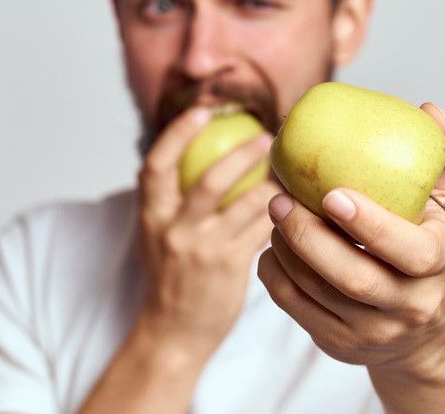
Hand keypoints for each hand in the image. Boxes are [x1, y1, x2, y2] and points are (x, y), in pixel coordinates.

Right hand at [136, 106, 279, 356]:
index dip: (177, 133)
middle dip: (243, 154)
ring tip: (288, 172)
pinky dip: (279, 214)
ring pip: (247, 204)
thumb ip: (173, 198)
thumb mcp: (158, 234)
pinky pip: (262, 230)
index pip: (156, 164)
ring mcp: (202, 250)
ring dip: (271, 184)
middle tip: (268, 137)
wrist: (173, 332)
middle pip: (210, 180)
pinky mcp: (230, 267)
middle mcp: (173, 230)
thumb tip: (198, 150)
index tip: (203, 111)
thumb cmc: (172, 275)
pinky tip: (293, 206)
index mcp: (151, 215)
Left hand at [257, 104, 444, 376]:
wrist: (427, 326)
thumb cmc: (430, 243)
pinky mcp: (340, 344)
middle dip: (309, 237)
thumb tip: (435, 112)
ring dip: (287, 251)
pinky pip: (297, 310)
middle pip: (352, 277)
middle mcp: (410, 305)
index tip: (332, 193)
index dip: (370, 225)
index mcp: (440, 262)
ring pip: (318, 294)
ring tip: (274, 213)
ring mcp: (374, 331)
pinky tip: (271, 247)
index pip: (409, 251)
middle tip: (280, 199)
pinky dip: (276, 276)